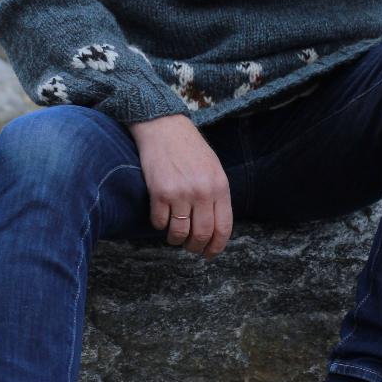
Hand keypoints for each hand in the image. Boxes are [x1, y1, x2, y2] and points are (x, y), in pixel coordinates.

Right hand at [126, 113, 232, 259]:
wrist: (164, 127)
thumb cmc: (189, 148)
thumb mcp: (213, 168)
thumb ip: (217, 195)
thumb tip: (215, 227)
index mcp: (220, 186)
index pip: (223, 228)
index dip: (215, 247)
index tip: (208, 254)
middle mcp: (202, 192)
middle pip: (201, 235)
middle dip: (195, 247)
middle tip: (189, 246)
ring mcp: (181, 193)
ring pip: (179, 233)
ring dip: (175, 239)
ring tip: (173, 234)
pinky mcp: (160, 193)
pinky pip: (159, 223)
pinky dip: (159, 225)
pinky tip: (160, 215)